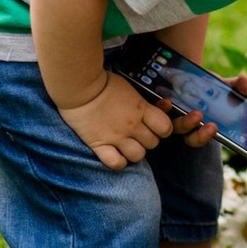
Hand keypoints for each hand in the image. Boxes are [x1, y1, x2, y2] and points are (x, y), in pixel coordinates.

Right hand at [57, 71, 173, 168]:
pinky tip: (116, 154)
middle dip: (149, 140)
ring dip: (136, 152)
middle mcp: (132, 125)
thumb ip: (147, 102)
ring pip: (138, 156)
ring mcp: (116, 137)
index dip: (164, 129)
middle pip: (153, 143)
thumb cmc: (106, 84)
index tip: (158, 127)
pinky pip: (115, 163)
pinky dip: (119, 162)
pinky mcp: (98, 145)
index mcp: (141, 109)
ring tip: (128, 146)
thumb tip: (166, 104)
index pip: (165, 127)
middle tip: (140, 135)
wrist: (80, 88)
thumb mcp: (132, 89)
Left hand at [165, 72, 246, 148]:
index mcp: (202, 126)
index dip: (205, 136)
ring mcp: (172, 118)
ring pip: (173, 126)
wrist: (188, 75)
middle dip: (196, 132)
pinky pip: (157, 112)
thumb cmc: (209, 86)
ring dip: (182, 121)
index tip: (213, 127)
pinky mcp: (160, 108)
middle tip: (203, 119)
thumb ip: (239, 86)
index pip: (201, 138)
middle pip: (188, 137)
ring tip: (187, 108)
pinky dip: (161, 107)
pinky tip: (165, 100)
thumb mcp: (226, 85)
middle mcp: (186, 126)